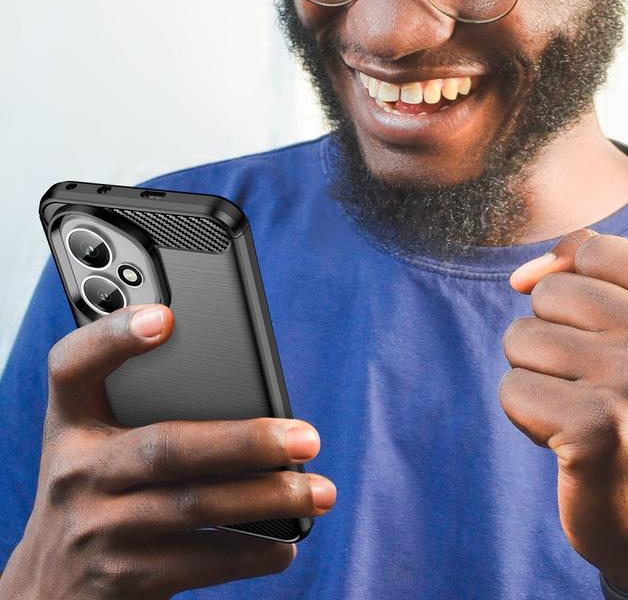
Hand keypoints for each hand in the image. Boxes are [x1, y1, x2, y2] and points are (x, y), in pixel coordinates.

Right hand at [0, 304, 335, 599]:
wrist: (47, 591)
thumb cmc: (99, 493)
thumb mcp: (99, 446)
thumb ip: (148, 410)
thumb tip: (254, 401)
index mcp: (73, 424)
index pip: (73, 367)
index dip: (112, 337)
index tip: (165, 317)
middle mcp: (77, 472)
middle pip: (167, 447)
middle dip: (246, 442)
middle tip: (308, 438)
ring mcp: (96, 529)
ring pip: (194, 505)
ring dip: (267, 499)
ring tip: (318, 491)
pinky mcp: (121, 579)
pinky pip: (198, 562)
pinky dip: (250, 553)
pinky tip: (285, 546)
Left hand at [500, 229, 627, 596]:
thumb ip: (584, 270)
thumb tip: (521, 277)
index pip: (591, 249)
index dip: (575, 287)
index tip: (608, 333)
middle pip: (549, 292)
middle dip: (553, 335)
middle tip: (599, 381)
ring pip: (521, 337)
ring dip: (537, 374)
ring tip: (585, 406)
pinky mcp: (596, 429)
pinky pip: (512, 388)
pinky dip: (527, 414)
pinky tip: (571, 438)